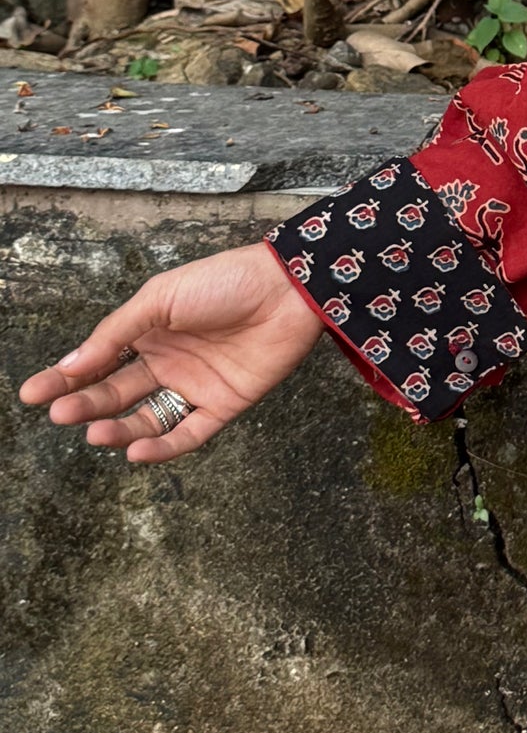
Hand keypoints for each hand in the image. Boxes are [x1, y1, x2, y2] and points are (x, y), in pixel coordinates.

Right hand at [17, 240, 326, 463]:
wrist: (287, 286)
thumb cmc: (224, 281)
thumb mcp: (161, 298)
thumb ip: (117, 334)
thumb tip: (71, 364)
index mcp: (147, 333)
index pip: (98, 362)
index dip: (65, 379)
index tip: (32, 394)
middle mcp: (167, 362)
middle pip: (117, 392)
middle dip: (86, 404)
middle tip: (60, 414)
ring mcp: (195, 385)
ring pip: (147, 418)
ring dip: (119, 429)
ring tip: (96, 433)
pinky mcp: (225, 404)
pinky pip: (189, 433)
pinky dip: (163, 446)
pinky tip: (136, 451)